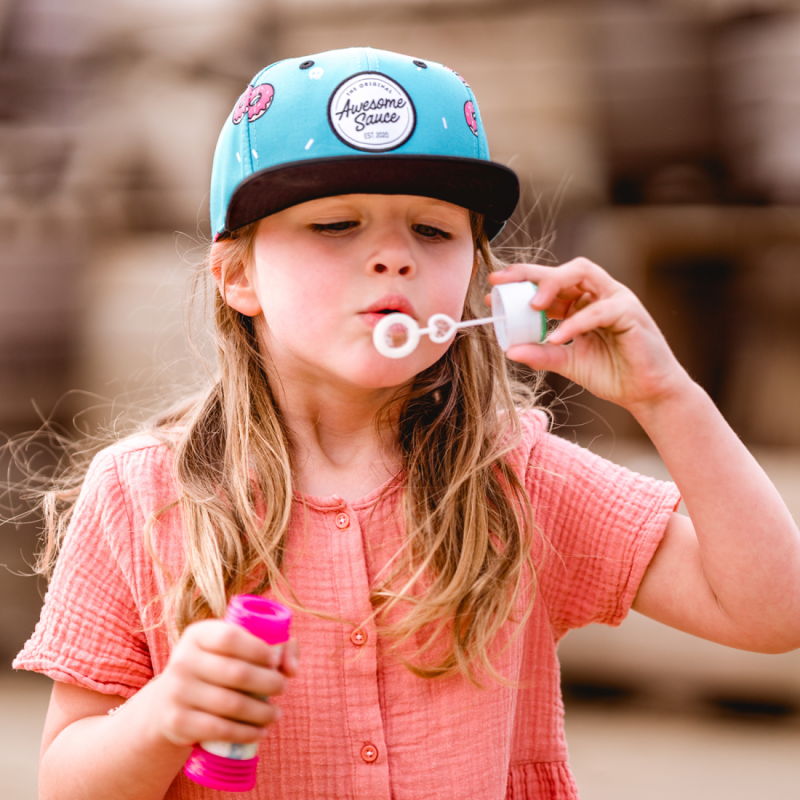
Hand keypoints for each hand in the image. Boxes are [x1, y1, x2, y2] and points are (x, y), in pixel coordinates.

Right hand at [142, 620, 298, 748]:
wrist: (167, 703)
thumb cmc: (213, 670)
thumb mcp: (232, 650)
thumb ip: (272, 646)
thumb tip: (291, 667)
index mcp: (197, 634)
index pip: (231, 637)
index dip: (258, 649)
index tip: (275, 660)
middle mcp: (182, 659)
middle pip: (237, 672)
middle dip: (269, 682)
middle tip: (282, 688)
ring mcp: (177, 691)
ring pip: (231, 704)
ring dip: (262, 712)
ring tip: (276, 713)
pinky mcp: (176, 721)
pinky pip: (218, 729)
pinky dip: (245, 733)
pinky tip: (260, 732)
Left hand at [488, 258, 691, 412]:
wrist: (646, 394)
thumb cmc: (613, 373)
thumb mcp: (567, 363)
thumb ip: (541, 354)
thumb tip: (509, 350)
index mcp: (582, 303)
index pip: (550, 283)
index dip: (522, 282)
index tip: (493, 288)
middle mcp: (599, 294)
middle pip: (564, 270)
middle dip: (532, 273)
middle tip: (503, 283)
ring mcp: (616, 300)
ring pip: (583, 274)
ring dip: (554, 284)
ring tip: (532, 305)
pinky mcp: (631, 313)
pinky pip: (599, 310)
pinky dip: (576, 322)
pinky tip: (556, 337)